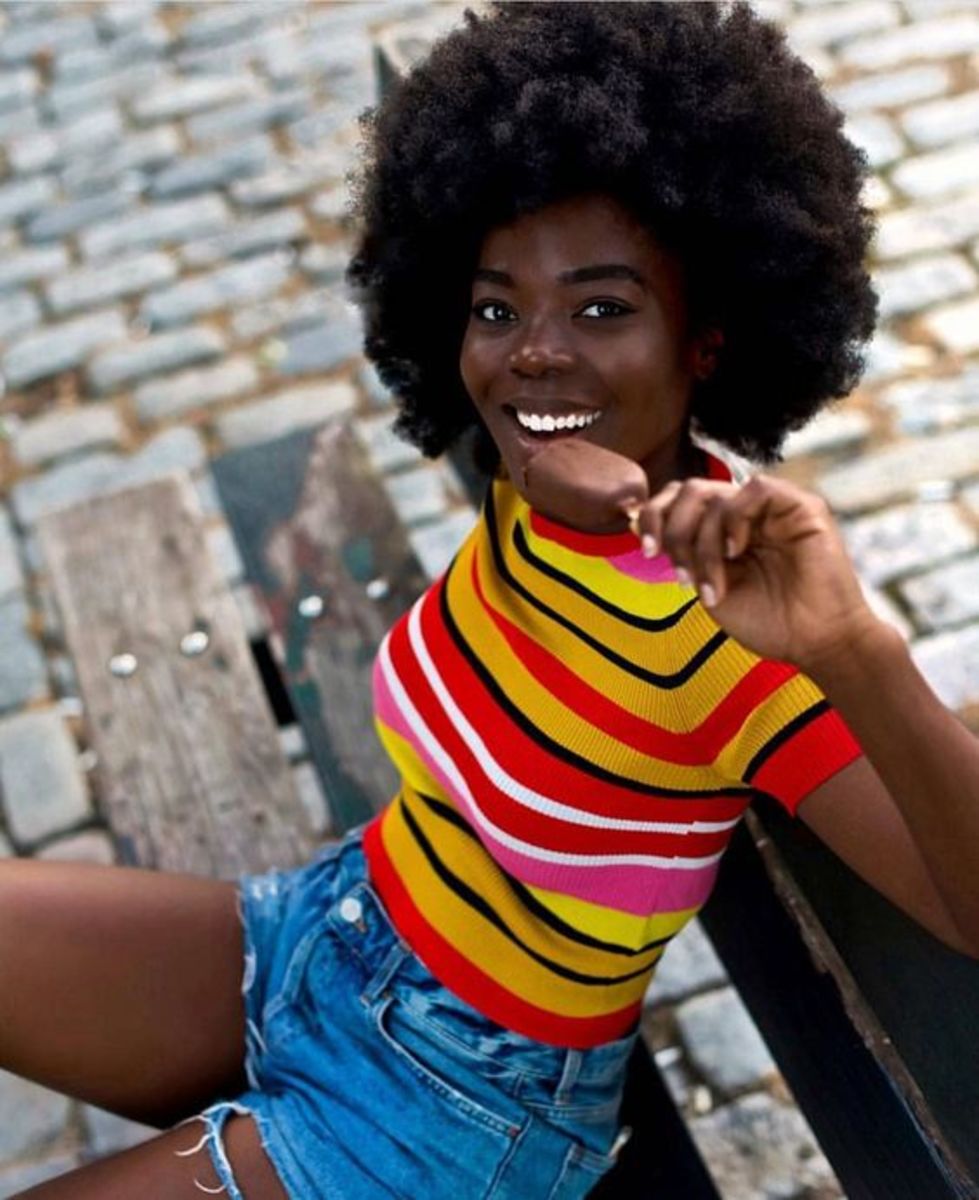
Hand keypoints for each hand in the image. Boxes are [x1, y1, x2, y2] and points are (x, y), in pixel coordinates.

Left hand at [629, 474, 884, 671]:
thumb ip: (686, 556)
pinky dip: (735, 518)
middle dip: (672, 530)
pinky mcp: (802, 506)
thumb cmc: (769, 623)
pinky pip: (756, 488)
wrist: (815, 643)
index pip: (678, 500)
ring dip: (702, 541)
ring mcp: (772, 509)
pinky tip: (736, 551)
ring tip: (712, 583)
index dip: (654, 516)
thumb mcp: (710, 587)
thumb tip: (647, 529)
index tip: (646, 550)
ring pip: (715, 493)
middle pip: (690, 491)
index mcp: (722, 530)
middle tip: (679, 575)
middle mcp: (745, 514)